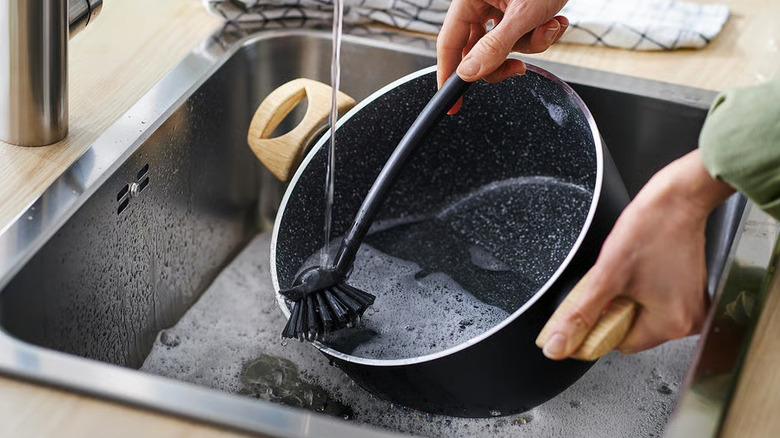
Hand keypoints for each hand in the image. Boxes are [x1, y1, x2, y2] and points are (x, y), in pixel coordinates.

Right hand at [437, 0, 568, 112]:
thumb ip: (495, 47)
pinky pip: (524, 35)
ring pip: (506, 46)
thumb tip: (469, 74)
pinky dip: (542, 33)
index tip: (452, 103)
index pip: (449, 44)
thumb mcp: (523, 15)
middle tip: (518, 69)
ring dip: (533, 43)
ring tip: (550, 26)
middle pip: (478, 50)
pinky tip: (555, 20)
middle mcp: (481, 3)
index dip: (449, 75)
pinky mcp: (519, 10)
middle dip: (504, 60)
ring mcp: (501, 7)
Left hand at [538, 150, 735, 359]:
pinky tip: (639, 268)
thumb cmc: (651, 228)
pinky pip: (655, 299)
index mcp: (671, 324)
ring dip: (625, 298)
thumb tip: (558, 345)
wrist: (679, 196)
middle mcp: (689, 321)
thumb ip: (580, 316)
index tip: (587, 306)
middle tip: (612, 279)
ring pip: (641, 313)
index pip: (618, 343)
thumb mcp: (605, 276)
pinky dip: (639, 289)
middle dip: (613, 308)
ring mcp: (692, 304)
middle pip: (631, 329)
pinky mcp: (690, 289)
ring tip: (629, 270)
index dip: (596, 326)